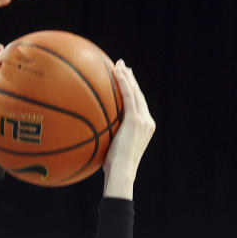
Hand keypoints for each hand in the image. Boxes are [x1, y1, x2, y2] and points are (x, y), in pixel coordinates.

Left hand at [102, 60, 155, 199]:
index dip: (132, 91)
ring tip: (119, 65)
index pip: (138, 105)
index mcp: (143, 128)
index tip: (125, 80)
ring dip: (126, 77)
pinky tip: (116, 72)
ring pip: (135, 92)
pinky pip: (129, 96)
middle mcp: (147, 122)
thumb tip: (89, 135)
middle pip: (139, 95)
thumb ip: (106, 138)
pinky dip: (123, 82)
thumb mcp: (110, 150)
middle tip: (123, 68)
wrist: (121, 172)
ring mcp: (144, 120)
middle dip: (131, 80)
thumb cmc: (112, 169)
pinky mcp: (136, 120)